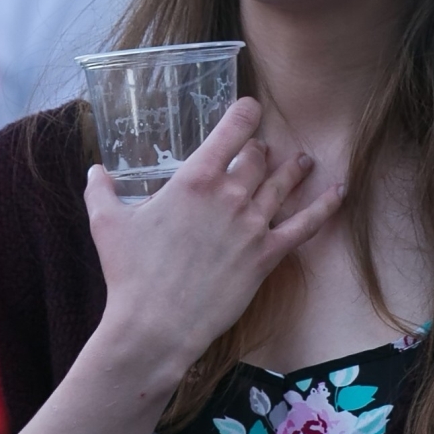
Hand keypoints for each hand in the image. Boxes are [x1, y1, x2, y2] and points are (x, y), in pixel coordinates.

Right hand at [87, 97, 344, 376]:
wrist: (155, 325)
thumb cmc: (130, 274)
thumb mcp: (107, 224)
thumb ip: (101, 192)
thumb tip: (94, 172)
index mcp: (195, 179)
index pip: (232, 130)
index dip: (245, 113)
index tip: (250, 107)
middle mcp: (230, 195)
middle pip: (259, 157)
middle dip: (261, 150)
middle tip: (261, 150)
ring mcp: (253, 225)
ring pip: (283, 184)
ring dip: (294, 169)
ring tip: (303, 160)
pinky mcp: (267, 256)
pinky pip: (306, 225)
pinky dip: (326, 206)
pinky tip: (339, 191)